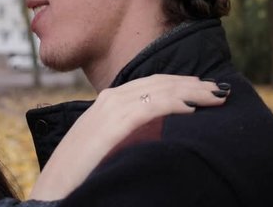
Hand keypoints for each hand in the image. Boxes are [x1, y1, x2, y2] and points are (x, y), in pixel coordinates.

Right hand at [28, 75, 227, 200]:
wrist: (54, 189)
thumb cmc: (80, 173)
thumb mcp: (103, 144)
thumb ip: (125, 132)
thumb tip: (153, 133)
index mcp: (108, 102)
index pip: (151, 85)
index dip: (179, 85)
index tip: (202, 90)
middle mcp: (111, 99)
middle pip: (159, 83)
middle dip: (191, 85)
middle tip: (218, 90)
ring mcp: (112, 109)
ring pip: (160, 91)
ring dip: (191, 91)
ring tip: (215, 96)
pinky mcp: (115, 123)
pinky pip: (152, 106)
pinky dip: (175, 103)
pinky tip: (193, 108)